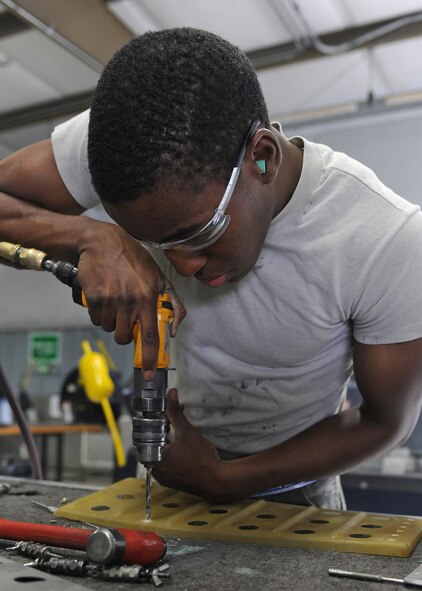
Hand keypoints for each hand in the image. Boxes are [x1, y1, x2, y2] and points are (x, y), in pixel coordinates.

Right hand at [76, 222, 185, 378]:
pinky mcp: (93, 298)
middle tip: (126, 317)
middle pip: (124, 337)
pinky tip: (105, 297)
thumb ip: (173, 304)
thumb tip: (174, 329)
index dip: (150, 359)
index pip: (150, 336)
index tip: (149, 374)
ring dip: (112, 321)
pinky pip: (96, 319)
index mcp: (148, 298)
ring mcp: (110, 300)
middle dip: (125, 333)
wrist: (102, 243)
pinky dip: (100, 313)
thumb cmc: (133, 259)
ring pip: (109, 329)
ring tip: (116, 301)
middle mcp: (129, 301)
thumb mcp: (159, 277)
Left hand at [152, 389, 230, 501]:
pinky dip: (170, 458)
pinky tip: (181, 451)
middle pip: (150, 448)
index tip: (157, 421)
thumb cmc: (201, 458)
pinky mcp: (173, 482)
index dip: (149, 428)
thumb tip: (171, 394)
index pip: (142, 439)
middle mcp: (156, 472)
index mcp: (154, 460)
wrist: (218, 480)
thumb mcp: (186, 431)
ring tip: (174, 438)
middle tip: (166, 427)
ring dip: (164, 447)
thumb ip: (175, 412)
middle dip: (158, 436)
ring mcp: (165, 479)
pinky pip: (166, 467)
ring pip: (158, 458)